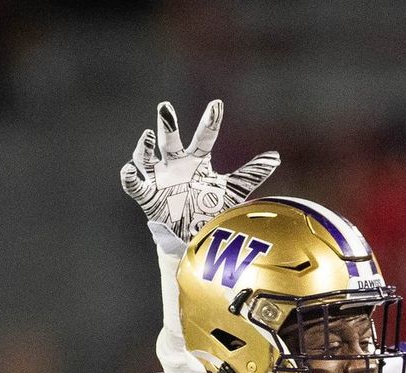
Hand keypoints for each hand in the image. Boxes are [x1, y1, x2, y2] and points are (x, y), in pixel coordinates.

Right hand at [121, 100, 280, 255]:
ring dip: (144, 147)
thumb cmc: (210, 207)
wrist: (191, 234)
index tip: (217, 104)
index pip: (205, 136)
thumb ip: (252, 173)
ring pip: (147, 157)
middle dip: (167, 124)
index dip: (211, 121)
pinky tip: (129, 169)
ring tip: (147, 137)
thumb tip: (276, 156)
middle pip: (170, 140)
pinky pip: (135, 183)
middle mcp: (176, 164)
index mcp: (196, 160)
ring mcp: (160, 178)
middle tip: (164, 106)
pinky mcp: (147, 195)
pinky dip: (130, 176)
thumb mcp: (233, 190)